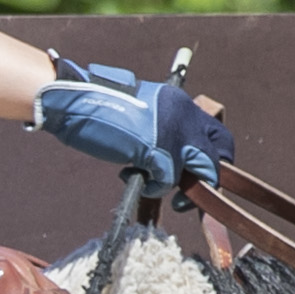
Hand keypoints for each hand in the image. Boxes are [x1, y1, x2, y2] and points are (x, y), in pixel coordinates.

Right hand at [29, 59, 234, 188]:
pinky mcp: (155, 149)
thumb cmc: (101, 107)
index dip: (214, 158)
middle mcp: (183, 115)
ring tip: (154, 184)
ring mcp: (172, 132)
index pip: (216, 134)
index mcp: (180, 103)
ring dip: (178, 186)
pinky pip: (166, 181)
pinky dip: (153, 188)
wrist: (77, 99)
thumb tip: (173, 160)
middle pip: (217, 155)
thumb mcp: (142, 115)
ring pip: (197, 170)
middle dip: (209, 179)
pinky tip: (130, 175)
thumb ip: (162, 130)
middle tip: (190, 194)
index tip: (199, 174)